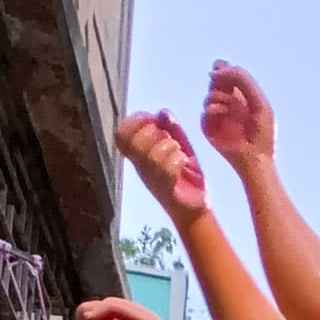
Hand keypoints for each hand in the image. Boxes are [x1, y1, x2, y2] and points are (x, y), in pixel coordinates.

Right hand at [116, 109, 209, 225]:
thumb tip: (162, 113)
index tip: (153, 121)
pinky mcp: (167, 191)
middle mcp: (142, 167)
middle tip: (168, 139)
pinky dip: (177, 160)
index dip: (135, 121)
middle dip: (155, 133)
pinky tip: (183, 162)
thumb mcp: (180, 146)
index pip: (122, 134)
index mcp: (140, 154)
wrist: (197, 206)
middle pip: (134, 143)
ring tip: (178, 152)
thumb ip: (172, 128)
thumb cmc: (185, 176)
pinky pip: (166, 171)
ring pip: (152, 155)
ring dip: (169, 147)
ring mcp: (152, 180)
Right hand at [202, 61, 274, 167]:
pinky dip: (212, 110)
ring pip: (209, 96)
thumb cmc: (262, 133)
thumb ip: (242, 79)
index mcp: (242, 96)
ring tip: (228, 106)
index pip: (227, 74)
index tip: (222, 68)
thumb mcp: (259, 100)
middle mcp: (229, 104)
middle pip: (216, 82)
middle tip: (224, 85)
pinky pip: (204, 113)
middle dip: (219, 81)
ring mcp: (219, 117)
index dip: (223, 68)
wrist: (256, 158)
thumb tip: (216, 71)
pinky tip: (222, 113)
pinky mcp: (210, 130)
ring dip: (218, 96)